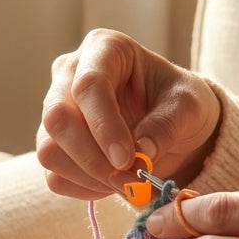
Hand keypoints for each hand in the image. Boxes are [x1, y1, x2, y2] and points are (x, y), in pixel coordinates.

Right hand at [36, 29, 220, 198]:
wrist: (174, 125)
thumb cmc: (180, 103)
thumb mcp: (189, 106)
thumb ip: (168, 125)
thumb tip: (141, 152)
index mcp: (104, 49)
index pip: (88, 85)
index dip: (104, 126)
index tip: (128, 159)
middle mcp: (69, 75)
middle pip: (57, 118)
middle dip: (93, 158)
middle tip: (130, 181)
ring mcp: (56, 111)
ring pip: (49, 150)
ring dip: (89, 177)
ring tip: (128, 184)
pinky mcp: (54, 145)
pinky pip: (55, 176)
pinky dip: (86, 189)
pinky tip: (114, 184)